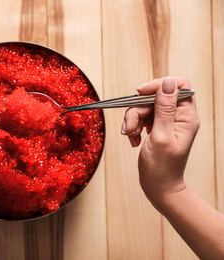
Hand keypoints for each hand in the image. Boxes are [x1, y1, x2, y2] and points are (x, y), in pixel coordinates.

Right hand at [121, 77, 199, 200]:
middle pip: (154, 98)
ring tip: (131, 137)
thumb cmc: (162, 168)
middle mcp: (178, 117)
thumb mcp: (161, 136)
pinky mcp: (156, 128)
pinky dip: (133, 128)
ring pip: (144, 108)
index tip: (140, 93)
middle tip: (130, 128)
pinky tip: (134, 140)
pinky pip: (140, 118)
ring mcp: (166, 123)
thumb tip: (167, 83)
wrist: (158, 187)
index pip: (178, 86)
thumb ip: (164, 108)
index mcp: (186, 117)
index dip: (159, 85)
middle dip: (137, 110)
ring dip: (133, 121)